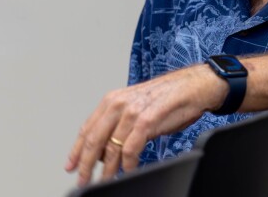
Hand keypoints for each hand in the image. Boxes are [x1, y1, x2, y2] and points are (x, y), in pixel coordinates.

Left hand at [64, 64, 226, 185]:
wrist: (195, 85)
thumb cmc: (170, 97)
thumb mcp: (138, 107)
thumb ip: (121, 124)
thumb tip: (108, 149)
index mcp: (113, 100)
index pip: (87, 128)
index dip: (77, 150)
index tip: (71, 166)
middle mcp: (119, 104)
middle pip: (94, 140)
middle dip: (87, 164)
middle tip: (83, 180)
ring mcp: (132, 112)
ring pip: (111, 148)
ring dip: (108, 170)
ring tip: (106, 181)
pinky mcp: (147, 120)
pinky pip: (131, 149)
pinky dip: (128, 164)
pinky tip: (128, 171)